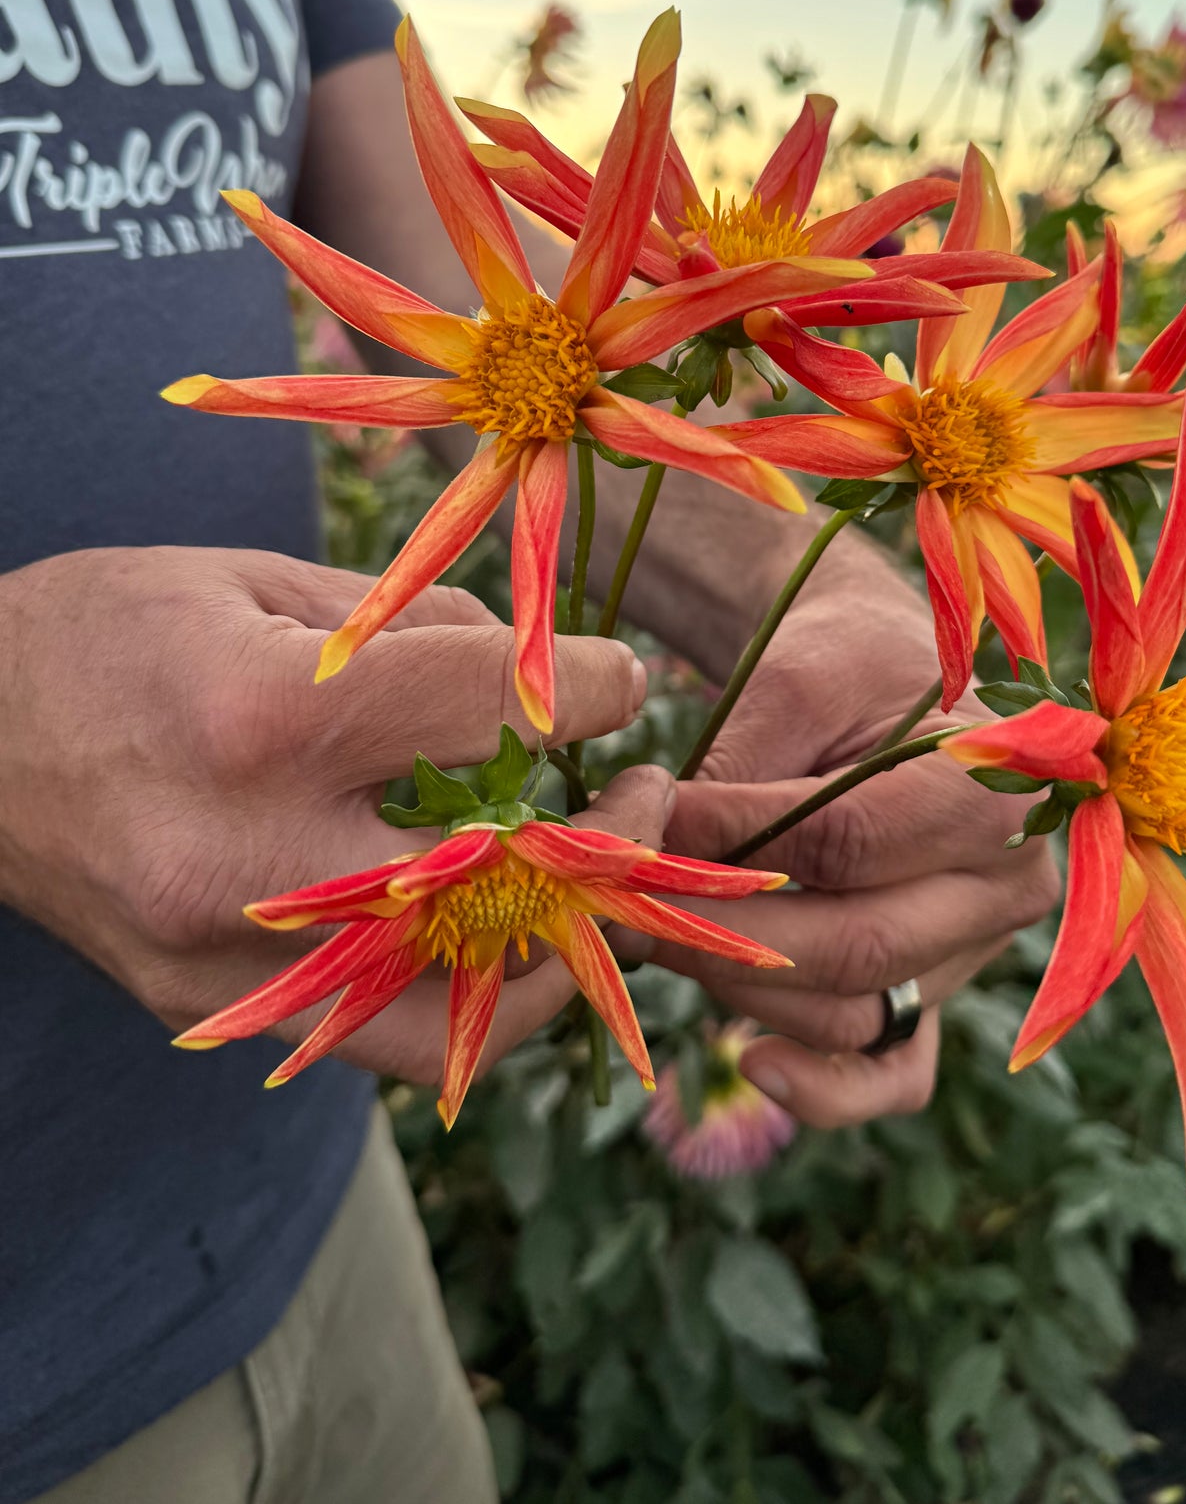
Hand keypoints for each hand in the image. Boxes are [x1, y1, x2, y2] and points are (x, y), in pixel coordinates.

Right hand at [0, 546, 648, 1082]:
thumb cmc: (109, 631)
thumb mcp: (259, 582)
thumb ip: (412, 631)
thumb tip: (537, 671)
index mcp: (266, 714)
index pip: (490, 712)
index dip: (589, 691)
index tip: (620, 684)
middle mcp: (248, 853)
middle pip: (500, 889)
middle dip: (605, 847)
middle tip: (646, 804)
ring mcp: (224, 955)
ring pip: (453, 1014)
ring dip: (553, 956)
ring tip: (590, 893)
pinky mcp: (206, 1005)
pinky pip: (373, 1032)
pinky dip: (455, 992)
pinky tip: (487, 931)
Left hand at [634, 533, 1059, 1126]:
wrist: (883, 676)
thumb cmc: (841, 665)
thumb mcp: (787, 689)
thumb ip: (729, 777)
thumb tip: (638, 856)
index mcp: (993, 787)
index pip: (846, 843)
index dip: (734, 841)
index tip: (647, 818)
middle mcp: (1005, 885)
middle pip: (852, 945)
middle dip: (718, 933)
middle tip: (621, 900)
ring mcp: (975, 953)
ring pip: (848, 1011)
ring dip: (736, 987)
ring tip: (652, 932)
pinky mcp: (934, 994)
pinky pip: (891, 1073)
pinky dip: (825, 1089)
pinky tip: (752, 1066)